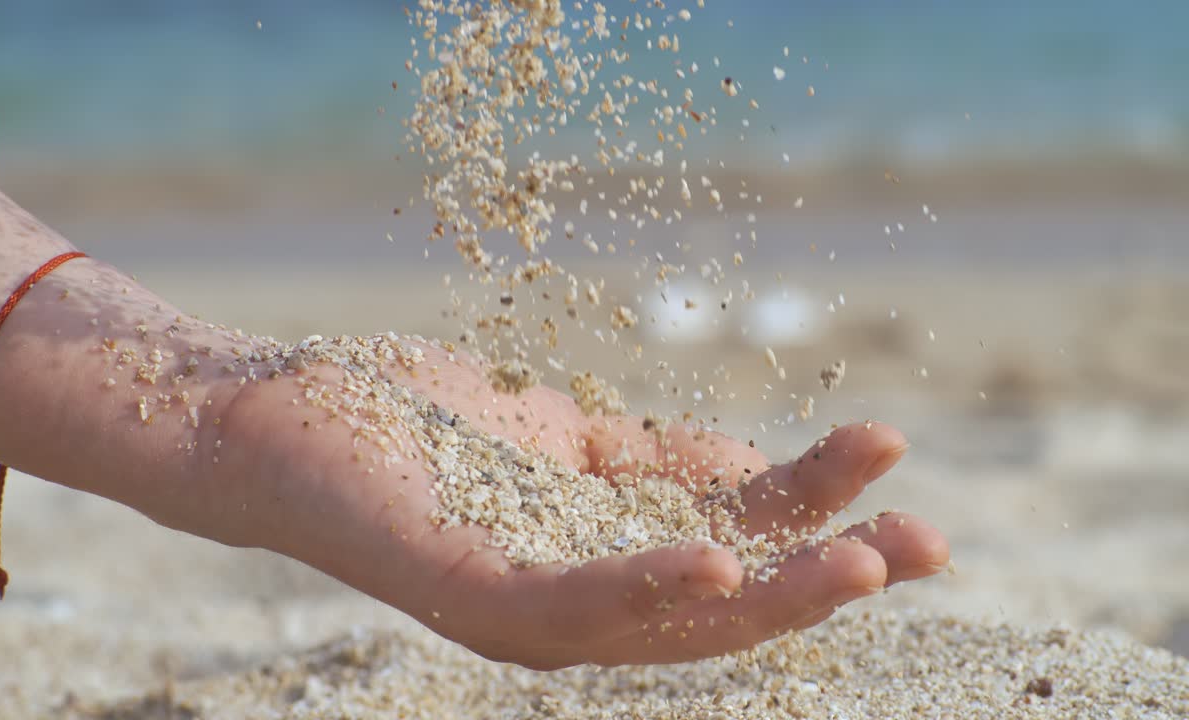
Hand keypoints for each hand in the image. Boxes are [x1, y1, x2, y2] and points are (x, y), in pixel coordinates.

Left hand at [203, 338, 948, 668]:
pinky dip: (651, 586)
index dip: (821, 510)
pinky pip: (574, 606)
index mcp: (604, 557)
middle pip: (728, 601)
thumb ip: (654, 455)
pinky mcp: (471, 596)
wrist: (277, 418)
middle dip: (831, 576)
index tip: (897, 459)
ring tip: (866, 560)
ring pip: (672, 619)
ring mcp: (526, 609)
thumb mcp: (565, 436)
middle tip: (930, 544)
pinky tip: (721, 555)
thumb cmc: (415, 426)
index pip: (735, 540)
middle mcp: (578, 603)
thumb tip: (755, 462)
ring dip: (775, 593)